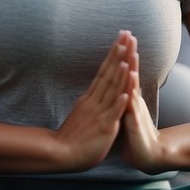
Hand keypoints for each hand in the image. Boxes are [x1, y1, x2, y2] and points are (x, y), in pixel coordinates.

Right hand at [52, 31, 132, 170]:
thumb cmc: (74, 136)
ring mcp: (100, 113)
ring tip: (128, 57)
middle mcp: (96, 101)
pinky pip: (113, 114)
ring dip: (121, 74)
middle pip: (110, 73)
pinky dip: (119, 103)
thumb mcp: (83, 111)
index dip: (114, 54)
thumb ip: (92, 100)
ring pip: (112, 90)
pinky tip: (126, 93)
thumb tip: (97, 89)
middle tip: (127, 35)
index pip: (105, 71)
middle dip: (120, 54)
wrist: (62, 154)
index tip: (122, 39)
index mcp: (91, 97)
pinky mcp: (104, 128)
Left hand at [117, 36, 167, 172]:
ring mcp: (135, 111)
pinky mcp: (135, 125)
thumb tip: (121, 82)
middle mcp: (133, 100)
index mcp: (128, 96)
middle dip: (130, 54)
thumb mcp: (125, 111)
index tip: (122, 35)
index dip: (123, 53)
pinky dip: (130, 99)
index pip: (125, 70)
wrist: (147, 154)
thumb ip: (123, 96)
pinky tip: (130, 89)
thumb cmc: (134, 133)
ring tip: (132, 54)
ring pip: (133, 88)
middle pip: (131, 73)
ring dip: (132, 71)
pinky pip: (132, 110)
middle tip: (130, 35)